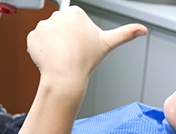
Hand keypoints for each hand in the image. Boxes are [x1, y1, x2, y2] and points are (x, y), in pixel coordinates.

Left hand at [27, 6, 147, 88]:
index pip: (74, 20)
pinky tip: (50, 57)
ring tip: (61, 56)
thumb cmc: (86, 61)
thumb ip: (126, 33)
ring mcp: (43, 25)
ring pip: (49, 34)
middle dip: (65, 38)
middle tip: (71, 52)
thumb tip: (143, 30)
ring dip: (53, 44)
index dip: (78, 34)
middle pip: (61, 25)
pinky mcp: (32, 36)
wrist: (66, 77)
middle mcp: (58, 15)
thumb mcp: (108, 44)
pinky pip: (36, 41)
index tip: (80, 45)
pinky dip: (41, 49)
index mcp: (76, 13)